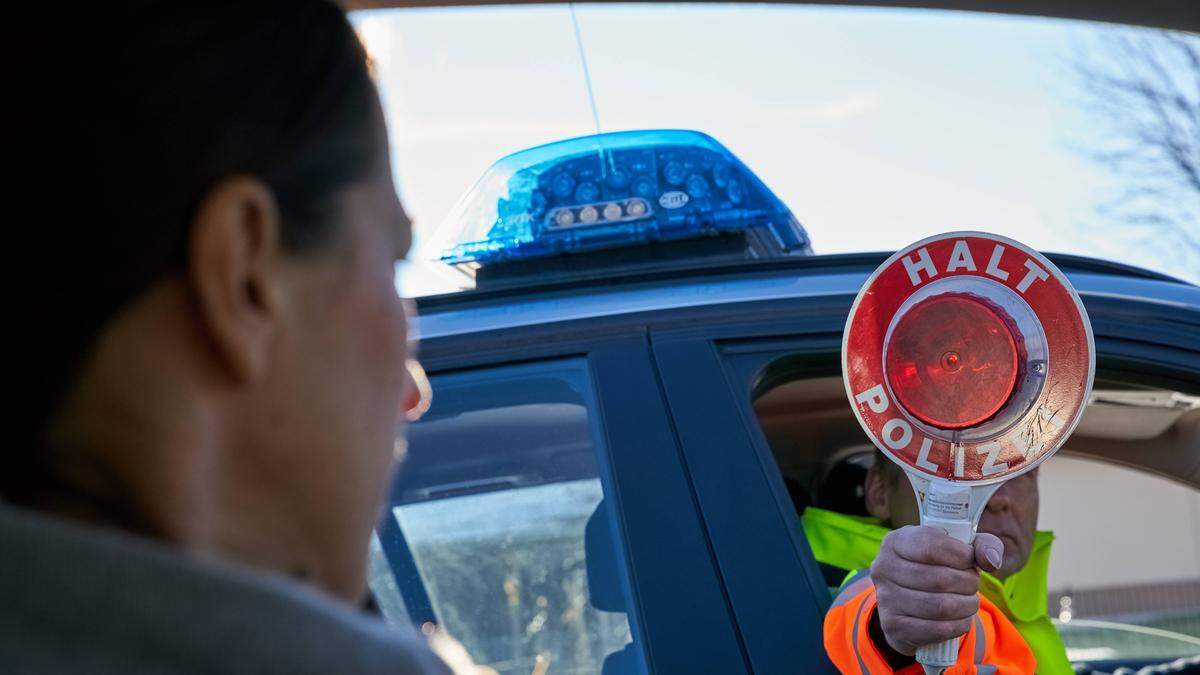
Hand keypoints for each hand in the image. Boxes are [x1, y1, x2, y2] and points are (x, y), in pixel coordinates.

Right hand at [869, 525, 1003, 655]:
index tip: (971, 561)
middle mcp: (883, 567)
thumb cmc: (938, 567)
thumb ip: (982, 545)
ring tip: (969, 601)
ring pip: (941, 606)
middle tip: (972, 584)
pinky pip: (938, 629)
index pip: (932, 545)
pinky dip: (959, 625)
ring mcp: (886, 598)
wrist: (908, 602)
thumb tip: (990, 560)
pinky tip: (961, 618)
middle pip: (940, 579)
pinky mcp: (894, 626)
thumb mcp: (958, 548)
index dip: (961, 555)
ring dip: (966, 605)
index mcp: (895, 541)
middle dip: (968, 583)